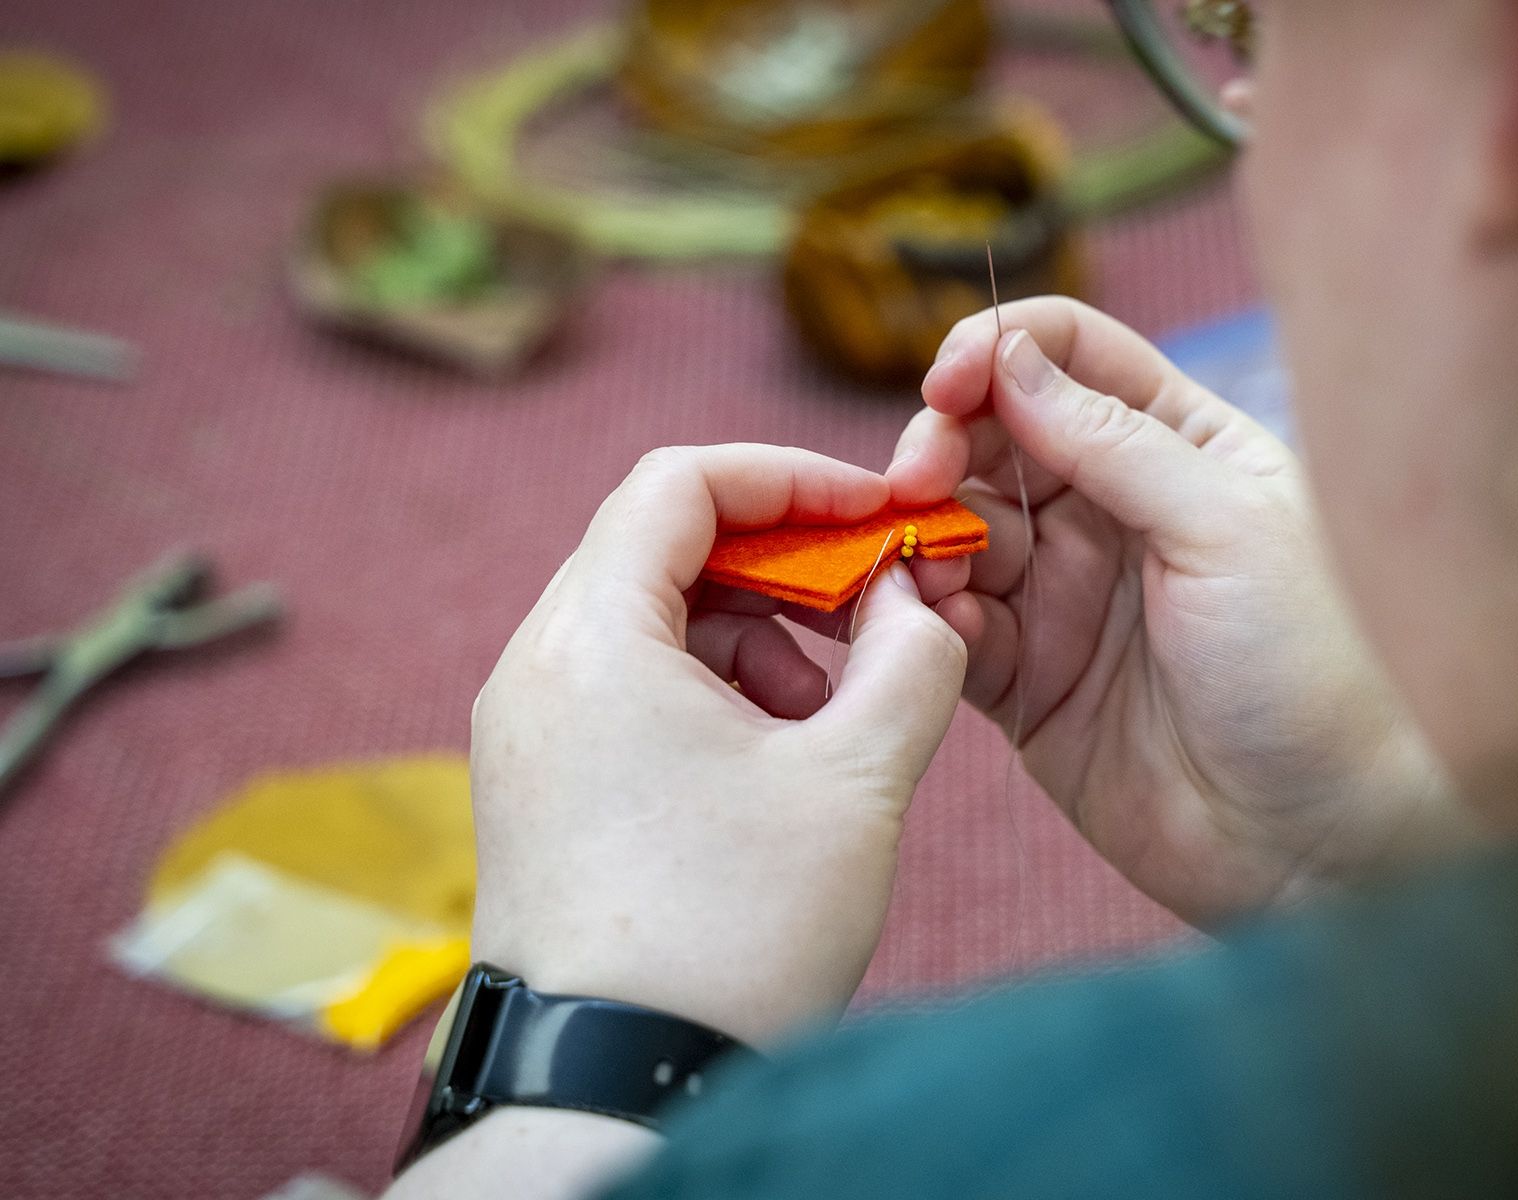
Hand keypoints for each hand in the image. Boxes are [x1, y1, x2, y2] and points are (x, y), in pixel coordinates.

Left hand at [468, 445, 966, 1047]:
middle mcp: (537, 670)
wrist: (615, 1091)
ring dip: (755, 638)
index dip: (791, 478)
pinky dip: (712, 696)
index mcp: (593, 637)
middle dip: (784, 566)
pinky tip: (777, 764)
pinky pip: (630, 693)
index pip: (680, 482)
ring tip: (830, 715)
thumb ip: (910, 659)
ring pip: (652, 625)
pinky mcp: (541, 791)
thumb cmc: (729, 935)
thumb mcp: (855, 781)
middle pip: (662, 548)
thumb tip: (914, 599)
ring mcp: (528, 734)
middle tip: (871, 611)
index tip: (873, 512)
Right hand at [889, 298, 1472, 926]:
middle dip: (941, 446)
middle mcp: (1117, 512)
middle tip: (915, 480)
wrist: (1328, 844)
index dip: (998, 353)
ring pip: (961, 532)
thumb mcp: (1224, 526)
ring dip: (925, 535)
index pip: (1072, 358)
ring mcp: (1070, 597)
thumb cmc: (1316, 667)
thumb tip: (1007, 356)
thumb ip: (1111, 440)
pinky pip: (955, 628)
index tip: (946, 384)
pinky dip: (930, 617)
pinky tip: (938, 624)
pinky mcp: (1031, 682)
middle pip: (995, 439)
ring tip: (922, 564)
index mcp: (1183, 449)